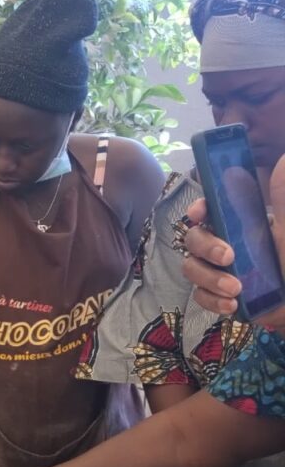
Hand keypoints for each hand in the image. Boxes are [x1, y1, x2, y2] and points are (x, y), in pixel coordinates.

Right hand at [183, 155, 284, 331]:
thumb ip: (282, 198)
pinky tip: (233, 304)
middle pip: (193, 238)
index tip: (199, 214)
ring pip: (191, 267)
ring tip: (236, 289)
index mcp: (242, 225)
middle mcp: (225, 244)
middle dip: (206, 247)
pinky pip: (199, 295)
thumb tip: (281, 161)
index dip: (198, 209)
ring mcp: (219, 270)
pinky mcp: (217, 295)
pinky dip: (212, 300)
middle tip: (229, 257)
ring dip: (209, 278)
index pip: (210, 210)